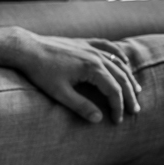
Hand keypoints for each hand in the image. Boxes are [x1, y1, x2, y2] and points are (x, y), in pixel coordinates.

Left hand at [16, 31, 140, 123]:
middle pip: (121, 77)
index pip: (114, 90)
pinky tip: (124, 63)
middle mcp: (97, 56)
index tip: (118, 121)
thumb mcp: (59, 93)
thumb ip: (80, 106)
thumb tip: (98, 119)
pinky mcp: (84, 43)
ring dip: (128, 78)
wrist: (27, 49)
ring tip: (136, 91)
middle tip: (135, 110)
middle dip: (129, 95)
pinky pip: (109, 47)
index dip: (118, 107)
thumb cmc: (41, 72)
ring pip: (118, 63)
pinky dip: (120, 56)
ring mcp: (92, 48)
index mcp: (92, 68)